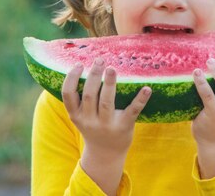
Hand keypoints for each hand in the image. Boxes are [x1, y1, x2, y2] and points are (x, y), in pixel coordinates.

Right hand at [62, 58, 150, 194]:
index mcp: (76, 115)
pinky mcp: (124, 126)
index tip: (79, 65)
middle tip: (99, 60)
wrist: (105, 153)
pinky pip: (132, 111)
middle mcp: (89, 120)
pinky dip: (140, 99)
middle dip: (94, 76)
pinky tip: (146, 88)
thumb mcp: (80, 116)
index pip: (68, 95)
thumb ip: (79, 99)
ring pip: (107, 102)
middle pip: (90, 95)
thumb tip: (85, 66)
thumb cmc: (93, 126)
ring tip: (111, 68)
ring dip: (110, 83)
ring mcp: (107, 125)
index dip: (71, 78)